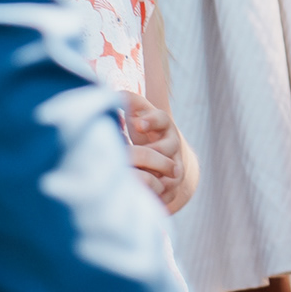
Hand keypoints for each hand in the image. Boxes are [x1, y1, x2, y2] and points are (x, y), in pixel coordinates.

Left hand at [122, 91, 192, 214]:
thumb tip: (116, 94)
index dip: (151, 121)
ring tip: (133, 180)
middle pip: (168, 148)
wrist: (163, 158)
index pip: (162, 120)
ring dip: (153, 177)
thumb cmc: (144, 130)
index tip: (136, 123)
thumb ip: (129, 101)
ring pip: (171, 175)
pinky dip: (154, 197)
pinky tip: (137, 198)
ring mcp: (175, 168)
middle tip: (131, 156)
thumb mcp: (139, 113)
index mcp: (164, 127)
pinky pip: (166, 195)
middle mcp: (173, 147)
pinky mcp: (171, 187)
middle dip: (150, 152)